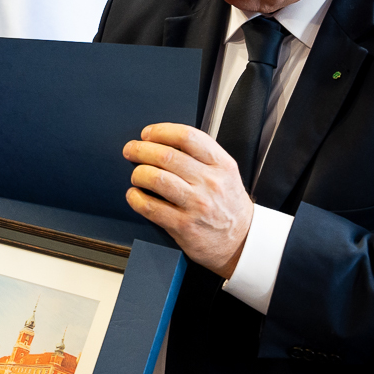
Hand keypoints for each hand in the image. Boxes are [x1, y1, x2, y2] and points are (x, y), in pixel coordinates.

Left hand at [123, 123, 252, 278]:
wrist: (241, 242)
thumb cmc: (229, 206)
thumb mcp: (226, 174)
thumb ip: (203, 157)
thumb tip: (166, 142)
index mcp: (222, 165)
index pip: (187, 137)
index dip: (161, 131)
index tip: (148, 134)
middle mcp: (210, 182)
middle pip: (166, 156)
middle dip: (141, 150)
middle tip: (131, 150)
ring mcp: (196, 205)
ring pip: (156, 178)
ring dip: (138, 173)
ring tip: (136, 175)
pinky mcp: (183, 225)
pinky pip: (150, 207)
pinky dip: (136, 198)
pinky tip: (134, 195)